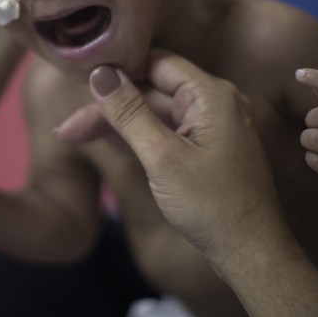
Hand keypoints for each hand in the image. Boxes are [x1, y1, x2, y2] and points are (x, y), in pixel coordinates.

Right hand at [72, 51, 292, 272]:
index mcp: (210, 94)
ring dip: (116, 124)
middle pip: (150, 91)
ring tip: (72, 136)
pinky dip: (136, 137)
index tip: (80, 81)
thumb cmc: (212, 205)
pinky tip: (104, 141)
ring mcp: (210, 127)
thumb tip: (99, 74)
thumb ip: (129, 113)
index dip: (117, 69)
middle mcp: (214, 103)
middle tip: (66, 130)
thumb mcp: (162, 157)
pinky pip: (165, 132)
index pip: (156, 62)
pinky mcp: (205, 149)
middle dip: (108, 107)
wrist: (251, 254)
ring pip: (154, 113)